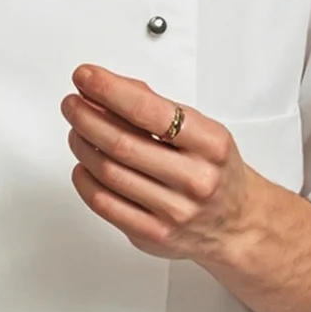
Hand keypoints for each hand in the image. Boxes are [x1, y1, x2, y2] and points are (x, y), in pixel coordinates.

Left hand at [62, 63, 259, 266]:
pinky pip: (104, 204)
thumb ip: (155, 107)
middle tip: (72, 103)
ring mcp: (173, 211)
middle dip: (86, 117)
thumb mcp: (200, 129)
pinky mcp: (153, 234)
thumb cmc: (214, 169)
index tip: (86, 77)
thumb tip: (106, 88)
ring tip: (77, 129)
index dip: (109, 90)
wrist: (237, 222)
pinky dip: (84, 179)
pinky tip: (83, 164)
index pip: (149, 111)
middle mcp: (194, 179)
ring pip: (108, 172)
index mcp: (209, 144)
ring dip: (82, 144)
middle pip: (121, 143)